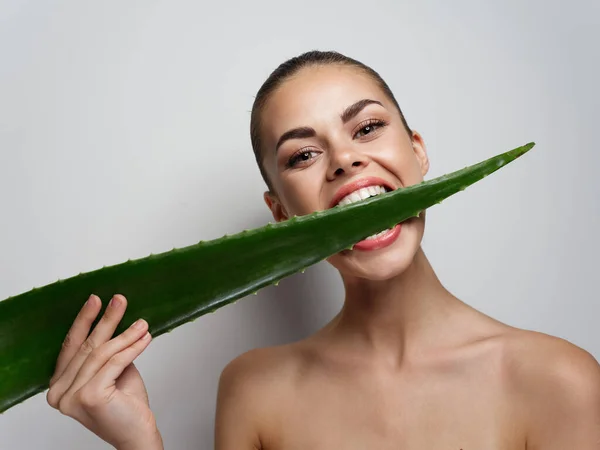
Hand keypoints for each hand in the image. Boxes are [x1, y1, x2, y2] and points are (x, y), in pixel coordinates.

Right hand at [47, 294, 162, 449]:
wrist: (137, 434)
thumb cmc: (125, 405)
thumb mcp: (113, 370)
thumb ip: (108, 351)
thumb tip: (115, 319)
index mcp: (58, 386)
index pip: (71, 347)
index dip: (84, 321)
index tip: (96, 300)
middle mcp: (59, 394)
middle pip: (87, 347)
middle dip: (106, 320)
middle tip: (119, 300)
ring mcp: (72, 397)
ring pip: (102, 354)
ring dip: (126, 334)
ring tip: (142, 323)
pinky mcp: (90, 396)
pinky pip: (115, 362)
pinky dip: (132, 347)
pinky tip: (145, 337)